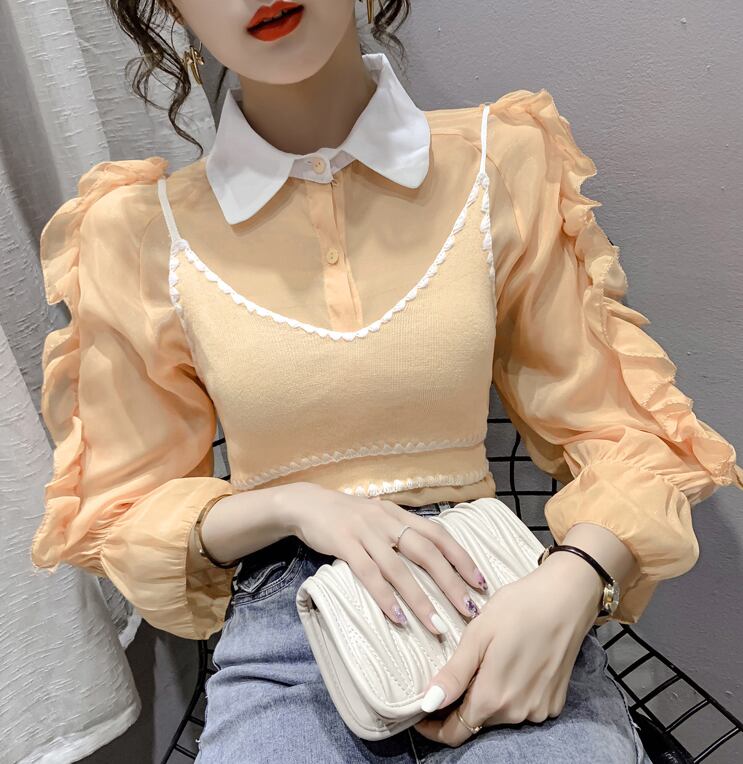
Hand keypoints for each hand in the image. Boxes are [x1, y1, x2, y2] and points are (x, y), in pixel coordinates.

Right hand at [279, 482, 486, 634]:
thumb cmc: (346, 515)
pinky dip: (385, 597)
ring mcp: (365, 532)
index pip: (439, 534)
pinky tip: (398, 619)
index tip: (481, 583)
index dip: (462, 558)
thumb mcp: (379, 516)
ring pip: (399, 568)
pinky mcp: (344, 544)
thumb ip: (401, 530)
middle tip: (469, 610)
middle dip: (451, 582)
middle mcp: (387, 521)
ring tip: (437, 625)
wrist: (307, 504)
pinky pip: (368, 573)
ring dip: (421, 599)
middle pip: (427, 552)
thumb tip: (432, 555)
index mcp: (400, 514)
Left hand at [414, 551, 603, 745]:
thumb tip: (427, 704)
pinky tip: (511, 665)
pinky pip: (522, 707)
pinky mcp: (554, 702)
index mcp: (493, 698)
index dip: (434, 726)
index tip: (422, 710)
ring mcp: (539, 709)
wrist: (567, 597)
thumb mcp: (478, 635)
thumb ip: (454, 675)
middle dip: (461, 705)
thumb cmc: (519, 608)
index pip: (455, 732)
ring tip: (487, 661)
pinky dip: (511, 694)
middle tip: (456, 671)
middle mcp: (518, 713)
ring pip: (500, 715)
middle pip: (477, 722)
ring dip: (487, 698)